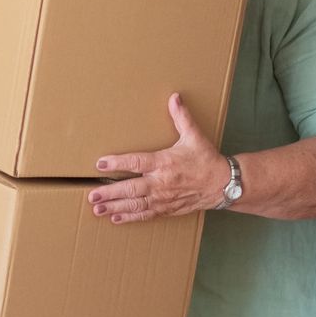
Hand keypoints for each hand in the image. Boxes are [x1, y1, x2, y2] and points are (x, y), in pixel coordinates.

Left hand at [88, 93, 229, 223]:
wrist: (223, 184)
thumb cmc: (206, 160)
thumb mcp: (194, 136)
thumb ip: (181, 117)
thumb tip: (174, 97)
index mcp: (165, 163)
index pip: (137, 163)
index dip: (117, 163)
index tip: (100, 163)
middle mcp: (162, 182)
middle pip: (131, 188)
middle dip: (110, 192)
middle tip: (92, 195)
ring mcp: (163, 198)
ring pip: (135, 205)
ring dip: (115, 207)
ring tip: (97, 209)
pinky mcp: (167, 209)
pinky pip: (146, 215)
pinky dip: (130, 217)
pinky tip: (115, 218)